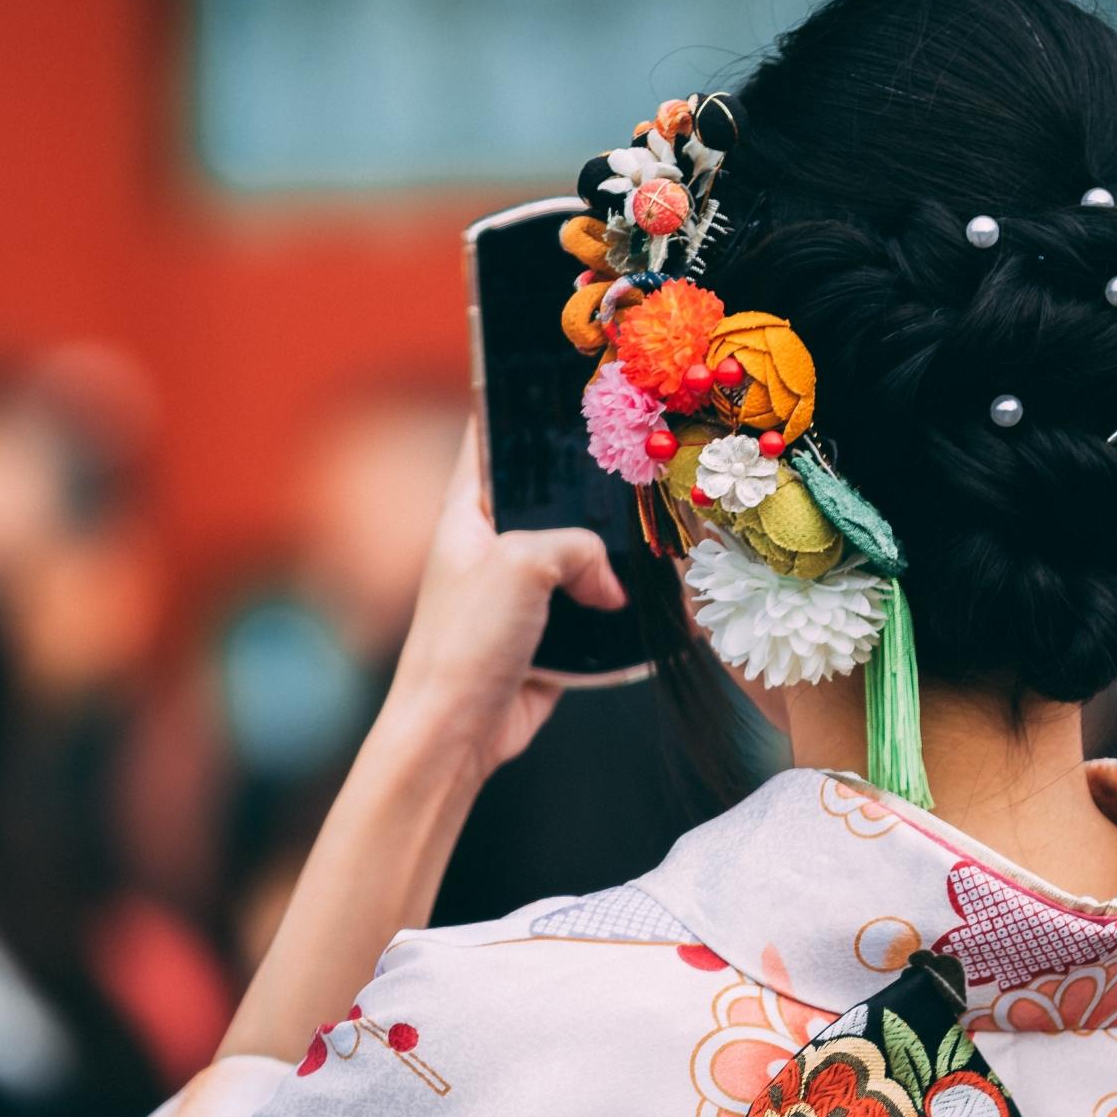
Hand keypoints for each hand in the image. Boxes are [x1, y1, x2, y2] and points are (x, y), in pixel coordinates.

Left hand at [379, 420, 626, 782]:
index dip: (520, 410)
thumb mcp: (520, 565)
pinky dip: (620, 608)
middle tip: (638, 463)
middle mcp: (493, 547)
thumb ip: (575, 546)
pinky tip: (656, 597)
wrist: (456, 733)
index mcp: (466, 514)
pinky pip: (593, 609)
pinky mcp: (548, 636)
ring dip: (612, 556)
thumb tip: (610, 581)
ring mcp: (521, 593)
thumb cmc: (465, 642)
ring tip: (659, 530)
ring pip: (580, 556)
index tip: (562, 383)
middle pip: (551, 501)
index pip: (490, 442)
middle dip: (591, 492)